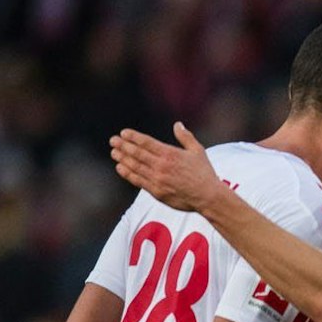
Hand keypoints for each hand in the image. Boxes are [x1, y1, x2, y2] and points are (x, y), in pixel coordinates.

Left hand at [109, 122, 232, 213]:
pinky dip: (127, 173)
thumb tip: (177, 124)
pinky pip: (138, 180)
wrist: (208, 197)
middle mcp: (161, 166)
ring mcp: (157, 179)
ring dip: (122, 158)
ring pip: (135, 166)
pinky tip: (120, 167)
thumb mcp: (198, 151)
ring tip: (114, 152)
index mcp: (170, 154)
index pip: (146, 143)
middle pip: (137, 153)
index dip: (133, 137)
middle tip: (113, 140)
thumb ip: (186, 137)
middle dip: (123, 146)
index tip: (123, 133)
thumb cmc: (204, 173)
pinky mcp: (156, 191)